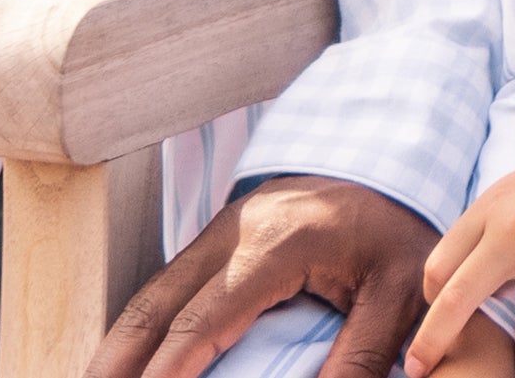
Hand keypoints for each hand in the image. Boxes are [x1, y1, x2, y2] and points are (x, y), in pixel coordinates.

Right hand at [87, 176, 438, 377]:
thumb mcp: (396, 294)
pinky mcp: (220, 236)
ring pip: (154, 291)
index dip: (168, 371)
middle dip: (118, 360)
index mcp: (274, 245)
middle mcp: (234, 231)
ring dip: (121, 344)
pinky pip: (169, 284)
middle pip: (157, 303)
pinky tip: (129, 358)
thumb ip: (360, 355)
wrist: (391, 158)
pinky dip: (143, 325)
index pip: (203, 321)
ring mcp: (221, 229)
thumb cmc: (396, 231)